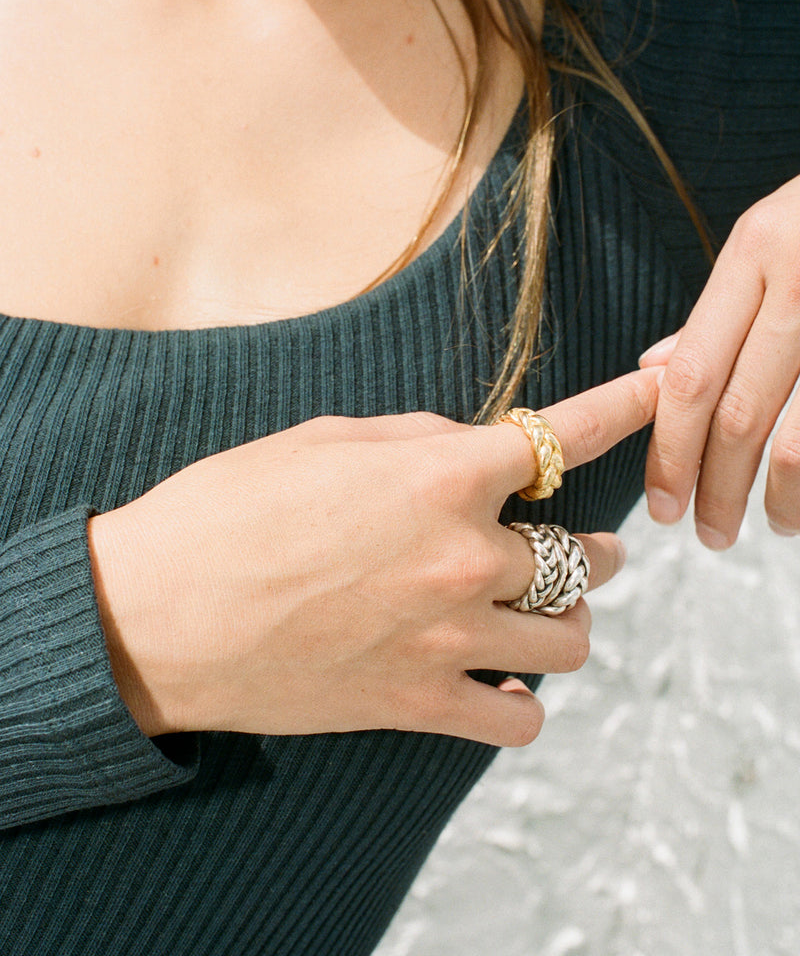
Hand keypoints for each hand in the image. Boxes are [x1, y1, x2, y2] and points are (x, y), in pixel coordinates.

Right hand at [88, 366, 661, 746]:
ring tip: (532, 614)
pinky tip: (498, 677)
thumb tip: (475, 450)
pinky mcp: (417, 702)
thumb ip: (419, 439)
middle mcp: (464, 557)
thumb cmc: (225, 511)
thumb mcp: (323, 440)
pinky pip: (521, 718)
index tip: (657, 390)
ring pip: (571, 639)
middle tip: (554, 543)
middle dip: (579, 544)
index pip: (565, 434)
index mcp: (440, 476)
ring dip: (562, 619)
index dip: (623, 406)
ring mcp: (449, 638)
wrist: (152, 614)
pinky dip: (522, 698)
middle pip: (582, 554)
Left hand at [640, 174, 799, 547]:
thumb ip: (718, 311)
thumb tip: (654, 371)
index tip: (660, 503)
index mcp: (756, 252)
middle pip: (737, 415)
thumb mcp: (773, 238)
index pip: (691, 375)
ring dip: (782, 498)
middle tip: (706, 534)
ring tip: (773, 526)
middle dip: (715, 489)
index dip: (669, 451)